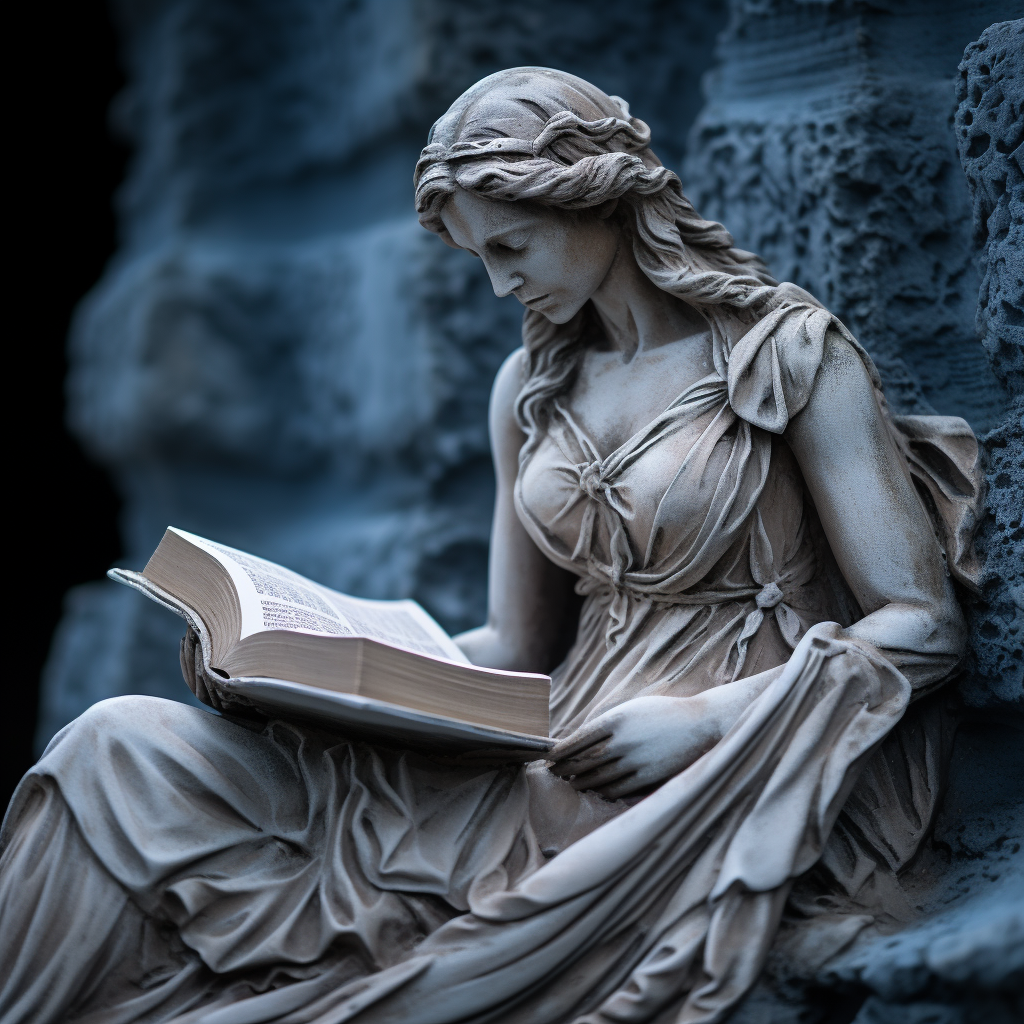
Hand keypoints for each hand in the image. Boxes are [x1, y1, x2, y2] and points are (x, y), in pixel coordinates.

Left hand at [547, 695, 723, 799]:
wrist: (700, 724)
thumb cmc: (662, 713)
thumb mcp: (631, 708)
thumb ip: (606, 722)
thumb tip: (580, 738)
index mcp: (615, 719)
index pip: (577, 739)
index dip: (560, 751)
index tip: (549, 757)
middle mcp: (622, 740)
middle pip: (584, 761)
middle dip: (566, 768)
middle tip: (554, 773)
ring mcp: (635, 761)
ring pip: (598, 777)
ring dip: (582, 782)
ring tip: (574, 782)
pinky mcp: (648, 777)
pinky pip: (618, 789)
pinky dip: (604, 791)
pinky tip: (598, 790)